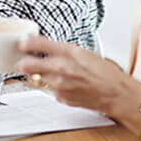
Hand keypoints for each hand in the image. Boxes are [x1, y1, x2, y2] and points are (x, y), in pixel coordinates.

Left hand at [17, 35, 132, 116]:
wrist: (116, 94)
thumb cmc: (105, 73)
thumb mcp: (84, 52)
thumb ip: (62, 49)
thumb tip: (44, 46)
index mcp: (68, 52)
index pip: (36, 43)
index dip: (26, 42)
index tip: (23, 42)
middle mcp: (61, 68)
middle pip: (26, 65)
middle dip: (23, 62)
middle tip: (25, 59)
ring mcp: (59, 85)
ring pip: (35, 78)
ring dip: (37, 74)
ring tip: (48, 71)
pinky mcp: (60, 97)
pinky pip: (49, 89)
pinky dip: (52, 86)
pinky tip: (64, 84)